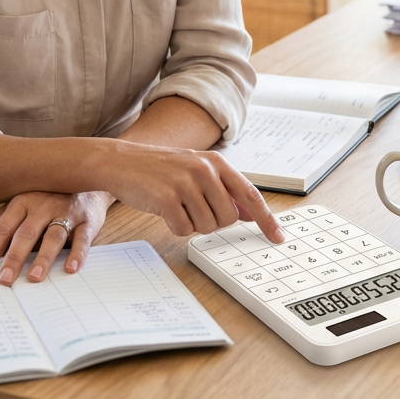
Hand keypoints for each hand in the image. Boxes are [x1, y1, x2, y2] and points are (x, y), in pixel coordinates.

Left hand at [0, 190, 113, 285]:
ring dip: (44, 257)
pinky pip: (83, 237)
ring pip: (54, 236)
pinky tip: (71, 268)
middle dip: (14, 257)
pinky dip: (78, 253)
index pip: (3, 227)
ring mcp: (66, 212)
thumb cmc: (48, 196)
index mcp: (22, 201)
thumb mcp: (19, 206)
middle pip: (26, 233)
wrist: (87, 179)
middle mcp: (43, 206)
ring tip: (34, 277)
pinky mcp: (87, 220)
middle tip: (5, 279)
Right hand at [98, 142, 284, 243]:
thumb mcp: (196, 169)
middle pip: (228, 218)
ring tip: (176, 204)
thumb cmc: (159, 168)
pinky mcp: (167, 198)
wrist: (121, 161)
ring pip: (207, 227)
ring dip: (191, 223)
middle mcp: (204, 170)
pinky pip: (183, 230)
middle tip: (192, 207)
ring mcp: (186, 183)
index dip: (266, 219)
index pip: (250, 194)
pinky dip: (174, 226)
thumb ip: (223, 189)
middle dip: (212, 221)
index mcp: (216, 162)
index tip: (278, 237)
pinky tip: (163, 209)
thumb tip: (248, 213)